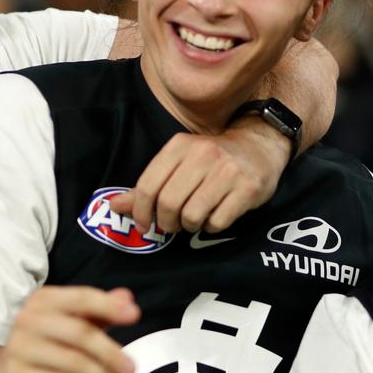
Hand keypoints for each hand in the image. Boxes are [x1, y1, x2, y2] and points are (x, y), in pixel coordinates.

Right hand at [0, 286, 138, 372]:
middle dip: (110, 351)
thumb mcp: (70, 326)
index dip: (108, 305)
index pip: (80, 298)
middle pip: (79, 333)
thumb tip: (128, 298)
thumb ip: (98, 312)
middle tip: (133, 369)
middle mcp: (27, 319)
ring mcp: (19, 348)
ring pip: (72, 362)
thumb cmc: (44, 348)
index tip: (135, 315)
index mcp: (43, 300)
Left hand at [108, 124, 289, 234]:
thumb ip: (147, 186)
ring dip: (188, 226)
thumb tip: (113, 206)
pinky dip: (210, 226)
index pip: (148, 185)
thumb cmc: (210, 159)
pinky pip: (217, 221)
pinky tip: (213, 216)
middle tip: (171, 224)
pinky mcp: (247, 189)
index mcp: (179, 146)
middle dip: (165, 222)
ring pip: (192, 215)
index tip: (143, 225)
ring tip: (192, 219)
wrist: (259, 146)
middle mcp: (202, 155)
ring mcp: (227, 171)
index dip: (140, 211)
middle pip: (168, 203)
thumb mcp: (177, 163)